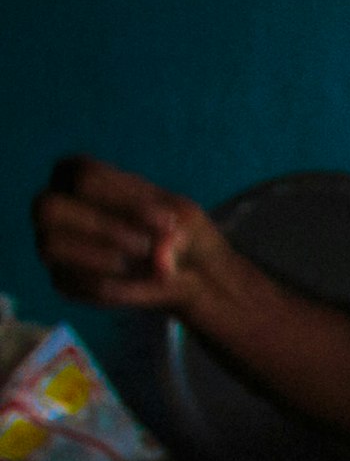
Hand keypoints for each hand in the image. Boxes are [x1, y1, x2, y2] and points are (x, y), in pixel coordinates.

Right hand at [32, 158, 242, 314]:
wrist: (188, 270)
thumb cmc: (180, 230)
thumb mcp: (189, 223)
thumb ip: (177, 232)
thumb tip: (159, 255)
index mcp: (79, 174)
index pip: (85, 177)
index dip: (128, 203)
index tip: (168, 222)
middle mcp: (55, 206)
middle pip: (49, 208)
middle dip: (104, 229)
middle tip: (147, 247)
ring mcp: (52, 243)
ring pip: (51, 245)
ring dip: (103, 258)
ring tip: (146, 265)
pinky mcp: (63, 280)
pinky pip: (76, 284)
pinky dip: (116, 286)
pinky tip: (142, 282)